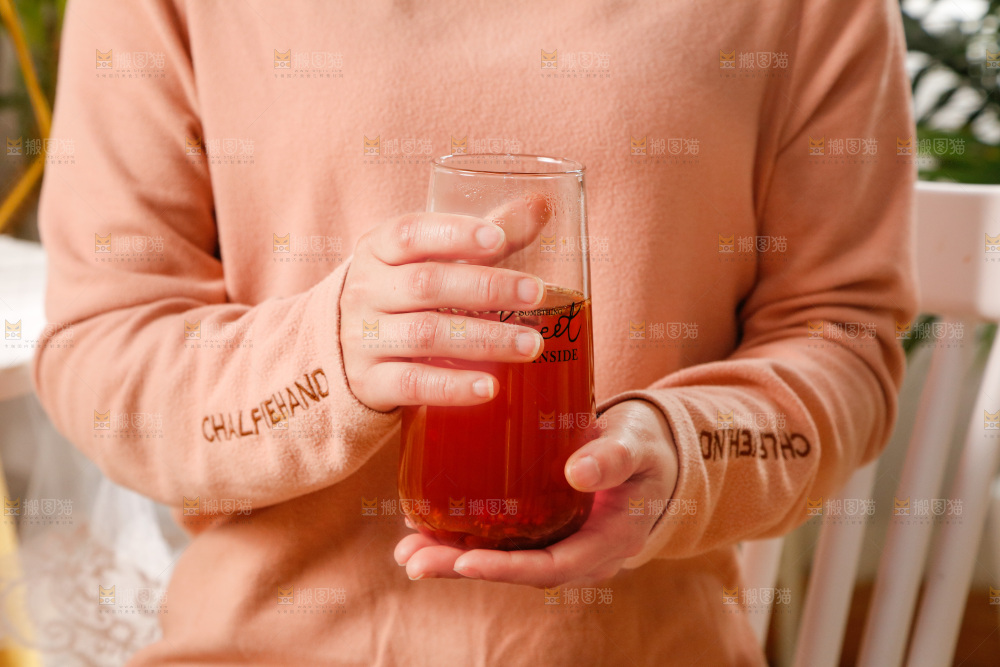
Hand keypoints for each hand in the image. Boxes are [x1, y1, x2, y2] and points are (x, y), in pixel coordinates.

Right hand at [340, 198, 550, 411]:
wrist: (348, 349)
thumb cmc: (404, 292)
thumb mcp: (431, 258)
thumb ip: (483, 236)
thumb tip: (541, 205)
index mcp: (378, 249)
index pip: (410, 233)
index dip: (454, 234)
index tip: (499, 239)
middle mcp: (365, 290)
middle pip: (426, 284)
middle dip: (487, 288)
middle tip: (537, 294)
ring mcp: (362, 338)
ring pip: (425, 335)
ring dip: (485, 340)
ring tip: (531, 345)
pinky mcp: (369, 381)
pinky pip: (413, 383)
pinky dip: (453, 386)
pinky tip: (490, 387)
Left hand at [394, 399, 679, 586]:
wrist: (652, 450)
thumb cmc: (647, 446)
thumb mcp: (638, 446)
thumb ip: (614, 458)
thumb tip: (577, 473)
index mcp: (609, 541)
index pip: (552, 567)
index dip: (506, 568)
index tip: (464, 561)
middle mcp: (581, 553)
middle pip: (518, 571)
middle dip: (461, 568)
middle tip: (412, 560)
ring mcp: (561, 543)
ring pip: (505, 559)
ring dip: (453, 558)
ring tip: (407, 550)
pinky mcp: (544, 528)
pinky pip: (504, 540)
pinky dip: (465, 536)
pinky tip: (427, 524)